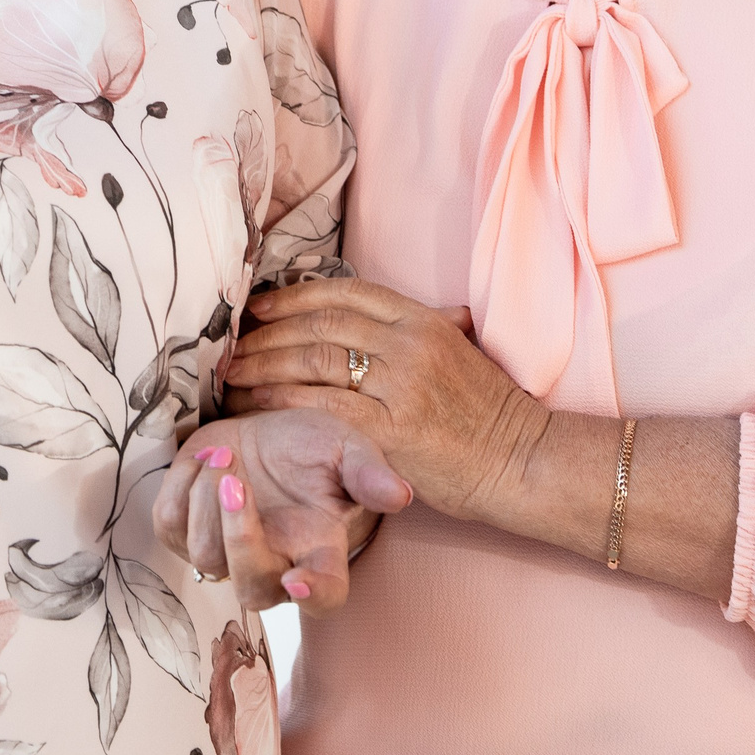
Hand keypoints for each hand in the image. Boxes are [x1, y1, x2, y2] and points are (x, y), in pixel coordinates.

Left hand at [152, 411, 410, 614]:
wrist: (261, 428)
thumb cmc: (309, 444)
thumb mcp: (345, 446)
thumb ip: (368, 471)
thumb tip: (400, 494)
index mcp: (321, 550)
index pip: (326, 594)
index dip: (313, 595)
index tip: (299, 582)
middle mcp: (275, 564)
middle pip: (252, 588)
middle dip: (239, 537)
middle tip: (236, 481)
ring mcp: (227, 556)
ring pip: (206, 556)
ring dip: (207, 500)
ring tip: (226, 455)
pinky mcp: (185, 535)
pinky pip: (169, 526)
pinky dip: (180, 486)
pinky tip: (203, 460)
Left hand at [222, 278, 548, 522]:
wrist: (525, 461)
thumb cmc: (490, 413)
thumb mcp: (461, 352)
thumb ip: (426, 327)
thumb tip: (399, 309)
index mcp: (420, 319)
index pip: (342, 293)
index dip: (292, 297)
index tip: (257, 307)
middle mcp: (407, 343)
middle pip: (318, 325)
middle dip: (266, 332)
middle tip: (229, 343)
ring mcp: (400, 384)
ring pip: (313, 360)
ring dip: (263, 363)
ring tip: (232, 372)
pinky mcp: (392, 429)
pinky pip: (323, 405)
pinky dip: (283, 400)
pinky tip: (257, 401)